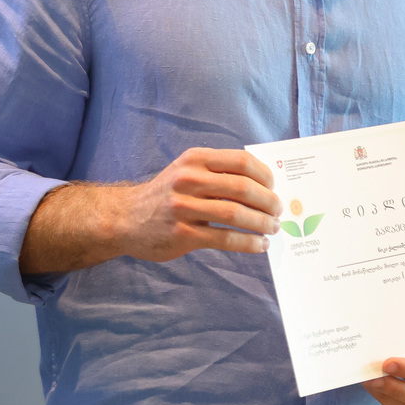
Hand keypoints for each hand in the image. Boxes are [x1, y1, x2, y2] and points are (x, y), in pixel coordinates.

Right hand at [117, 148, 282, 259]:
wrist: (125, 218)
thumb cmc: (166, 194)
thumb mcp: (187, 171)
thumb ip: (219, 172)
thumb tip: (264, 185)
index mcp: (196, 159)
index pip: (242, 161)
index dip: (265, 175)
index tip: (274, 187)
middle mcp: (189, 179)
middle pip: (243, 188)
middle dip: (268, 201)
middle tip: (279, 211)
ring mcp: (184, 207)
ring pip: (236, 214)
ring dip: (262, 223)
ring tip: (273, 228)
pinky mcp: (183, 234)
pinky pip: (225, 238)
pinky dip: (248, 242)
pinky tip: (259, 245)